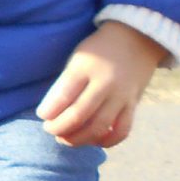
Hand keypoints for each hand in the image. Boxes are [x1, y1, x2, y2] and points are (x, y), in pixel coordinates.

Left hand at [36, 21, 167, 147]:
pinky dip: (107, 141)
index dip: (48, 111)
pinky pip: (122, 131)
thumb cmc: (98, 51)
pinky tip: (93, 140)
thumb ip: (64, 85)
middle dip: (59, 128)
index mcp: (86, 67)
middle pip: (79, 115)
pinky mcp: (134, 104)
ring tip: (66, 138)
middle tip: (50, 129)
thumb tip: (49, 114)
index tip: (42, 115)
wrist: (137, 38)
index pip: (63, 95)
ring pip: (99, 127)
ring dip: (78, 139)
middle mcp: (105, 83)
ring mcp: (122, 95)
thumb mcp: (77, 58)